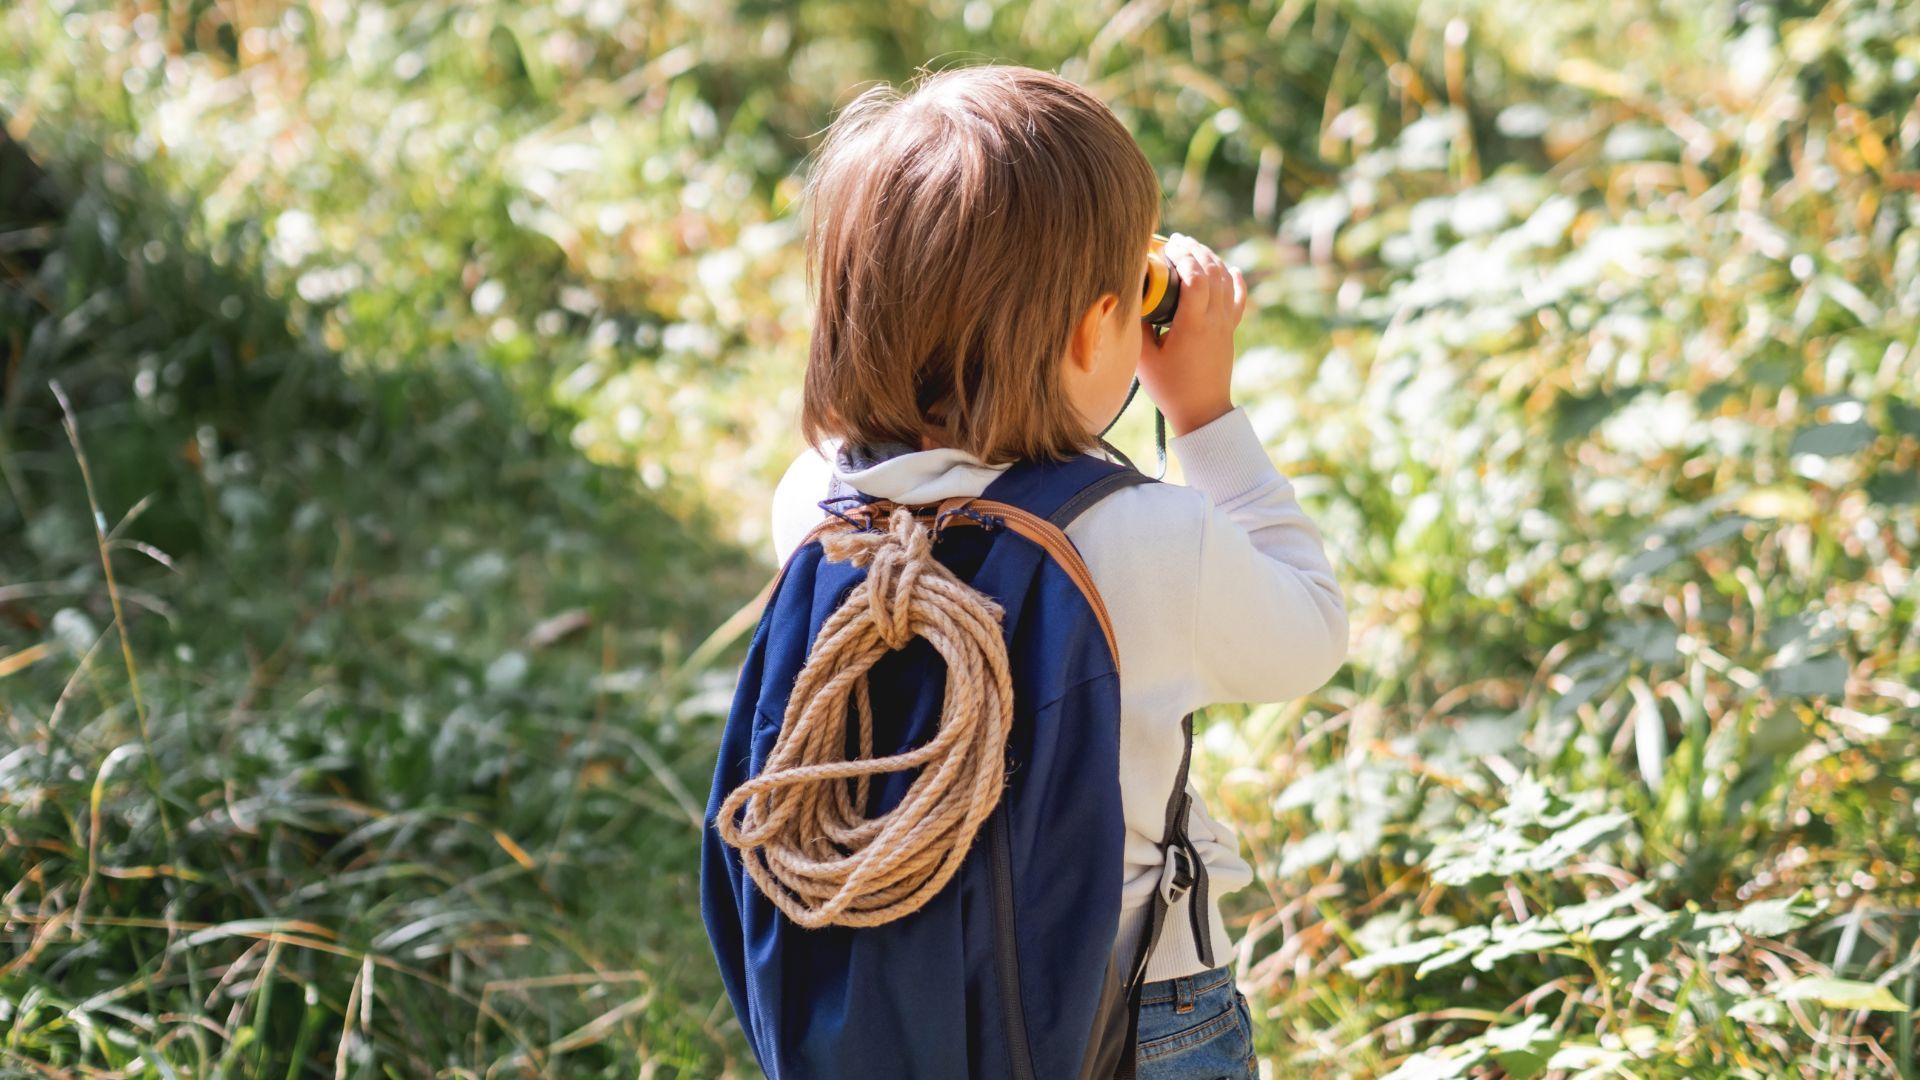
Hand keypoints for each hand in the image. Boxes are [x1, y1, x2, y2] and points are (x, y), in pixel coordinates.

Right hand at [1136, 233, 1245, 436]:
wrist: (1202, 412)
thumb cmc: (1170, 388)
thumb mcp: (1144, 358)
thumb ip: (1136, 325)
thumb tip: (1127, 297)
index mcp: (1194, 324)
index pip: (1195, 276)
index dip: (1182, 256)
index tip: (1166, 247)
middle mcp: (1215, 320)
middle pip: (1211, 271)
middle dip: (1194, 250)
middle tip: (1176, 241)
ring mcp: (1226, 325)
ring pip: (1225, 280)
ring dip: (1209, 259)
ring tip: (1192, 248)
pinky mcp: (1230, 331)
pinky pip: (1238, 298)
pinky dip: (1234, 279)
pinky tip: (1228, 267)